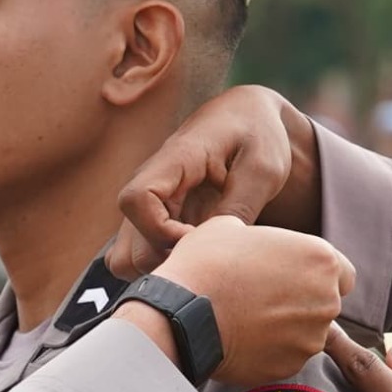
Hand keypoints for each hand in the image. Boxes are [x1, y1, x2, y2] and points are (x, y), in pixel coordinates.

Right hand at [108, 88, 318, 277]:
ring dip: (163, 271)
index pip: (136, 200)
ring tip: (206, 263)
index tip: (200, 240)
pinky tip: (199, 261)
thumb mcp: (263, 167)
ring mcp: (148, 206)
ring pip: (127, 259)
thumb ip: (239, 205)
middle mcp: (149, 184)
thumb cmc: (257, 136)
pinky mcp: (154, 222)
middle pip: (128, 245)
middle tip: (212, 260)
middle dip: (169, 263)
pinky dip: (164, 269)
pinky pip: (139, 259)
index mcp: (174, 160)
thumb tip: (215, 248)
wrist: (246, 119)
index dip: (161, 232)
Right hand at [122, 216, 354, 383]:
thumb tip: (252, 241)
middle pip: (326, 303)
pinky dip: (271, 350)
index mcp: (321, 260)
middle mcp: (326, 301)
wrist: (182, 315)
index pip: (342, 273)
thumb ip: (261, 236)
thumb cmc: (206, 264)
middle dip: (302, 301)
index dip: (317, 274)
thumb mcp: (231, 227)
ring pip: (307, 333)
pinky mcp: (290, 366)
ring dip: (288, 327)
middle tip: (265, 296)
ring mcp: (310, 338)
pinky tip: (243, 338)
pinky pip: (287, 356)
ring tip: (249, 318)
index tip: (293, 276)